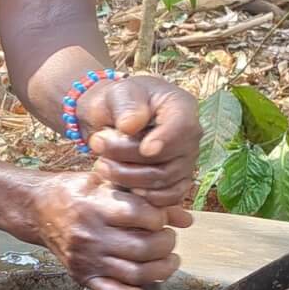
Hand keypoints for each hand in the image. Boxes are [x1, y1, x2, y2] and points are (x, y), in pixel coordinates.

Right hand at [29, 171, 189, 289]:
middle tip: (168, 238)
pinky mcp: (83, 276)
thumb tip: (186, 219)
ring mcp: (87, 259)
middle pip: (144, 248)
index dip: (160, 217)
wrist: (36, 208)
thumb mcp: (107, 182)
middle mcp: (91, 235)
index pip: (142, 216)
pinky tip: (145, 286)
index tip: (160, 216)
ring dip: (162, 269)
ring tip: (167, 259)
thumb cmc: (76, 191)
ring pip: (136, 274)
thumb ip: (146, 197)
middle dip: (167, 243)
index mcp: (96, 206)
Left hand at [76, 76, 200, 207]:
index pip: (182, 128)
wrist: (114, 117)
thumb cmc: (120, 100)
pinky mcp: (176, 182)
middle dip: (130, 158)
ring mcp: (185, 162)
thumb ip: (126, 106)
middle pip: (169, 159)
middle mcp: (190, 138)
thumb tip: (129, 126)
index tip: (144, 149)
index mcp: (182, 107)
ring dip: (129, 178)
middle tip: (98, 147)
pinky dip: (143, 197)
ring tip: (101, 166)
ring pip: (164, 181)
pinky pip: (167, 197)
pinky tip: (120, 186)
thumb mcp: (119, 92)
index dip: (165, 141)